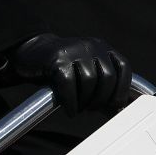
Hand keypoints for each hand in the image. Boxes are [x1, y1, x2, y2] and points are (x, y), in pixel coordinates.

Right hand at [10, 33, 131, 115]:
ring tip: (79, 109)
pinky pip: (69, 84)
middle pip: (107, 77)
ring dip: (85, 102)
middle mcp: (91, 45)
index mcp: (103, 48)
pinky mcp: (57, 58)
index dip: (122, 89)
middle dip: (101, 99)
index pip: (123, 67)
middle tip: (91, 109)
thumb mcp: (86, 72)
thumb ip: (103, 86)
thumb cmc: (62, 69)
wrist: (32, 52)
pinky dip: (71, 102)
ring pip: (89, 81)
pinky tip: (70, 111)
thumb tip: (120, 108)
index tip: (114, 105)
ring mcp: (75, 50)